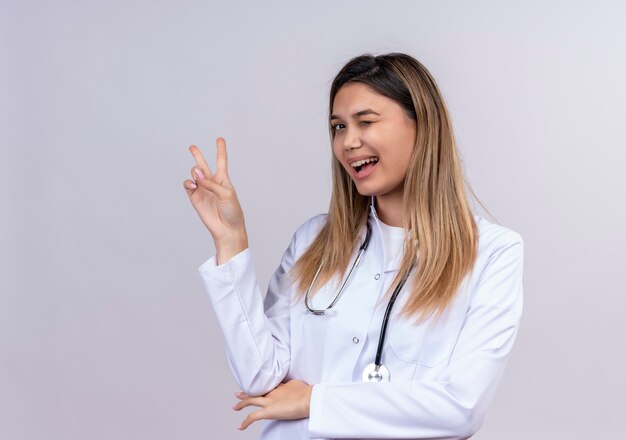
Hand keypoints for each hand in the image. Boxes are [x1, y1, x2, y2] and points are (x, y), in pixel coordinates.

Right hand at [183, 137, 247, 261]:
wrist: (227, 229)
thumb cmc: (232, 211)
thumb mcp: (227, 194)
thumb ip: (212, 183)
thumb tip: (196, 174)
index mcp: (223, 179)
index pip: (221, 161)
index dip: (220, 149)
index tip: (220, 139)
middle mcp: (211, 183)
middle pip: (203, 165)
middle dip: (198, 155)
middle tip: (192, 146)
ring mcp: (202, 190)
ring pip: (194, 174)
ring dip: (194, 171)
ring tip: (197, 176)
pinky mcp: (195, 198)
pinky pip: (188, 185)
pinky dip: (188, 182)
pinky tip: (193, 184)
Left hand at [233, 380, 313, 430]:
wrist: (308, 398)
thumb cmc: (308, 394)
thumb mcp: (302, 388)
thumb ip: (298, 389)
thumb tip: (305, 390)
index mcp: (281, 388)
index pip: (268, 387)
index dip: (261, 387)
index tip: (258, 387)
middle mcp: (273, 393)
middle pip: (257, 391)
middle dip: (247, 392)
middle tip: (238, 393)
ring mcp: (270, 402)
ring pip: (251, 400)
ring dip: (242, 403)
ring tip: (235, 407)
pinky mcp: (268, 411)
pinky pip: (253, 417)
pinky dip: (245, 422)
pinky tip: (240, 427)